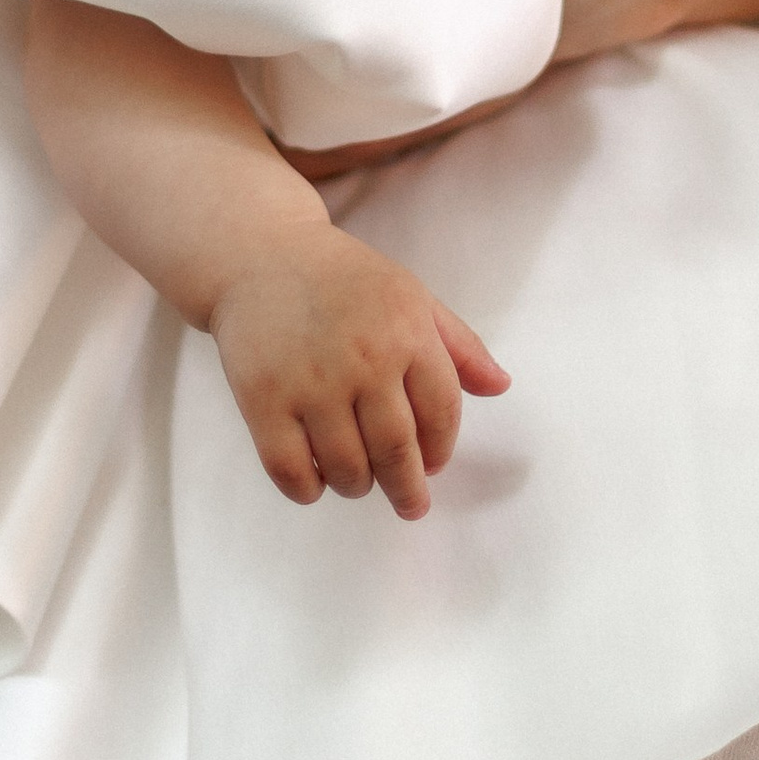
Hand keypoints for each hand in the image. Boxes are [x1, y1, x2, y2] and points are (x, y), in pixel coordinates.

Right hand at [203, 234, 507, 516]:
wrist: (258, 255)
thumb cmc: (342, 278)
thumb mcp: (410, 294)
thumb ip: (459, 344)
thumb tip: (500, 386)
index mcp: (406, 332)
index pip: (441, 413)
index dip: (441, 449)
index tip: (433, 465)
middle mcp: (363, 360)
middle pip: (397, 450)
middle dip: (408, 488)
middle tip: (411, 504)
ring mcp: (310, 382)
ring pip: (347, 468)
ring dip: (359, 486)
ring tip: (359, 481)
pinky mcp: (263, 400)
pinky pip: (291, 470)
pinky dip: (308, 490)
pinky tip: (316, 479)